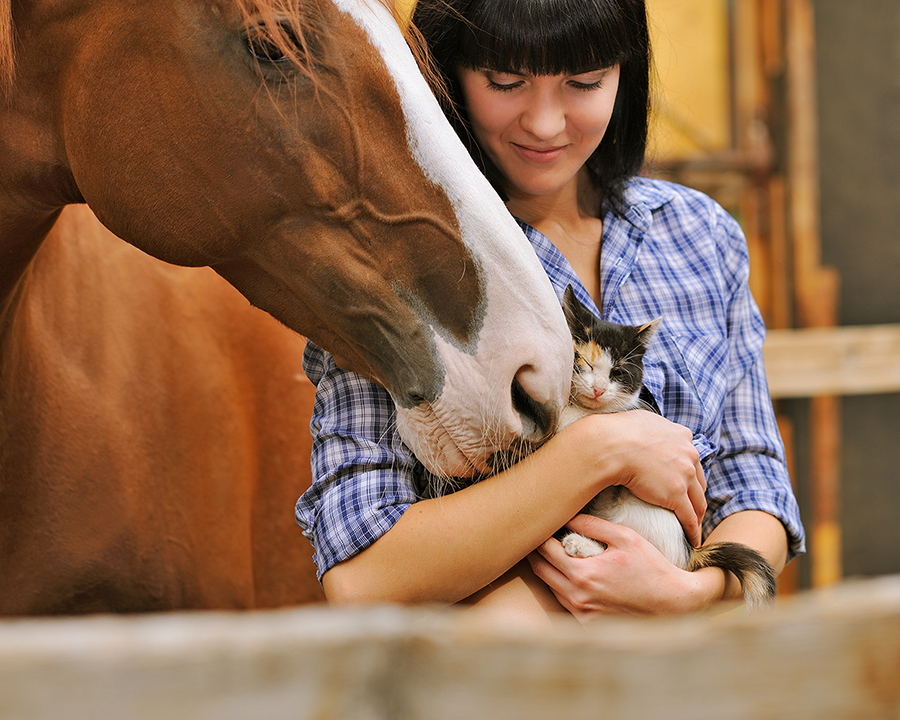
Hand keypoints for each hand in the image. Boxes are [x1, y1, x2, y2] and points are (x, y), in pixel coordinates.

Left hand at [527, 514, 723, 621]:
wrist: (674, 604)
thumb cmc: (652, 567)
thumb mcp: (625, 537)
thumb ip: (593, 524)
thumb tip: (568, 515)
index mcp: (583, 574)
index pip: (545, 551)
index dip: (540, 535)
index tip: (542, 524)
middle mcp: (577, 597)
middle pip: (540, 570)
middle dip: (537, 552)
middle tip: (540, 536)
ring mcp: (581, 614)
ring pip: (550, 587)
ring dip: (549, 570)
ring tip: (554, 553)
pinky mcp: (588, 625)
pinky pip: (564, 603)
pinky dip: (562, 587)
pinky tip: (571, 576)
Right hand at [577, 410, 705, 545]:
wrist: (611, 444)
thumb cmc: (618, 431)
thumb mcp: (642, 420)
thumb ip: (652, 427)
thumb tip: (645, 427)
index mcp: (682, 436)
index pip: (691, 459)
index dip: (689, 473)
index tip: (684, 483)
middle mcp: (689, 454)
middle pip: (699, 480)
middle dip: (696, 495)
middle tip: (691, 507)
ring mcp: (685, 475)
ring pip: (698, 501)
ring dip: (698, 515)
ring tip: (694, 526)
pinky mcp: (676, 495)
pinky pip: (689, 517)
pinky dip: (693, 530)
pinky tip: (692, 539)